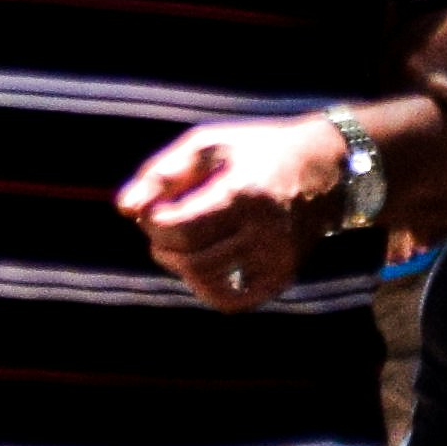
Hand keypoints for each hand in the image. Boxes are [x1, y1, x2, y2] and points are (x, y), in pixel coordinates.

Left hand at [119, 113, 336, 315]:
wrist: (323, 171)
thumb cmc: (255, 150)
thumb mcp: (207, 145)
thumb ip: (161, 174)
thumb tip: (123, 209)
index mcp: (245, 194)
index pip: (182, 228)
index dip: (153, 223)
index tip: (151, 209)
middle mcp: (266, 233)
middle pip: (192, 260)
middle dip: (162, 245)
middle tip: (161, 226)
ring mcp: (277, 261)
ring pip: (208, 284)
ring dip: (180, 267)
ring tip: (180, 242)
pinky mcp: (282, 278)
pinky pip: (231, 300)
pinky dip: (205, 286)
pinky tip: (202, 261)